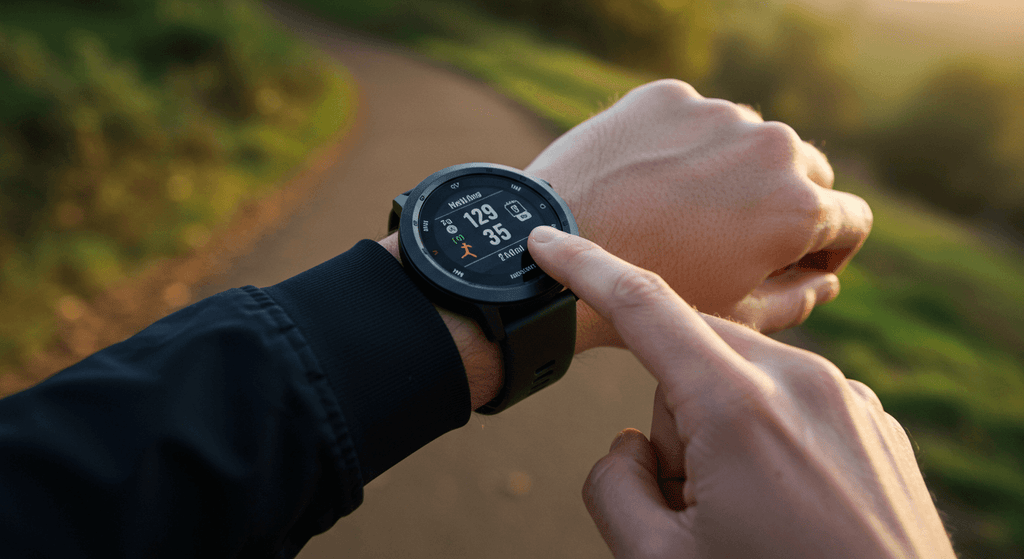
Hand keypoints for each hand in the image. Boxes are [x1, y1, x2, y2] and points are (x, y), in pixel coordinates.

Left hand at [526, 79, 871, 340]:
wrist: (550, 252)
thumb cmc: (643, 304)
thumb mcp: (731, 318)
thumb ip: (797, 300)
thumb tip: (826, 280)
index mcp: (799, 208)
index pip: (852, 219)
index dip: (829, 249)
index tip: (798, 262)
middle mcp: (771, 147)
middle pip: (807, 172)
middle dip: (784, 204)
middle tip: (735, 238)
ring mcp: (717, 113)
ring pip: (747, 142)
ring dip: (732, 171)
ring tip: (680, 212)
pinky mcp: (667, 95)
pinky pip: (694, 121)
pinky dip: (682, 148)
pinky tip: (646, 184)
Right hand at [528, 228, 953, 558]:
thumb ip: (614, 486)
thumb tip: (630, 447)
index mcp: (738, 407)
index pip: (641, 306)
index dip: (582, 267)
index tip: (546, 241)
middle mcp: (801, 382)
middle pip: (690, 352)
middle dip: (669, 412)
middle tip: (689, 498)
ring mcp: (847, 399)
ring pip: (741, 376)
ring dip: (720, 427)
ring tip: (747, 511)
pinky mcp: (874, 420)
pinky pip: (792, 399)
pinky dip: (769, 436)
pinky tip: (790, 504)